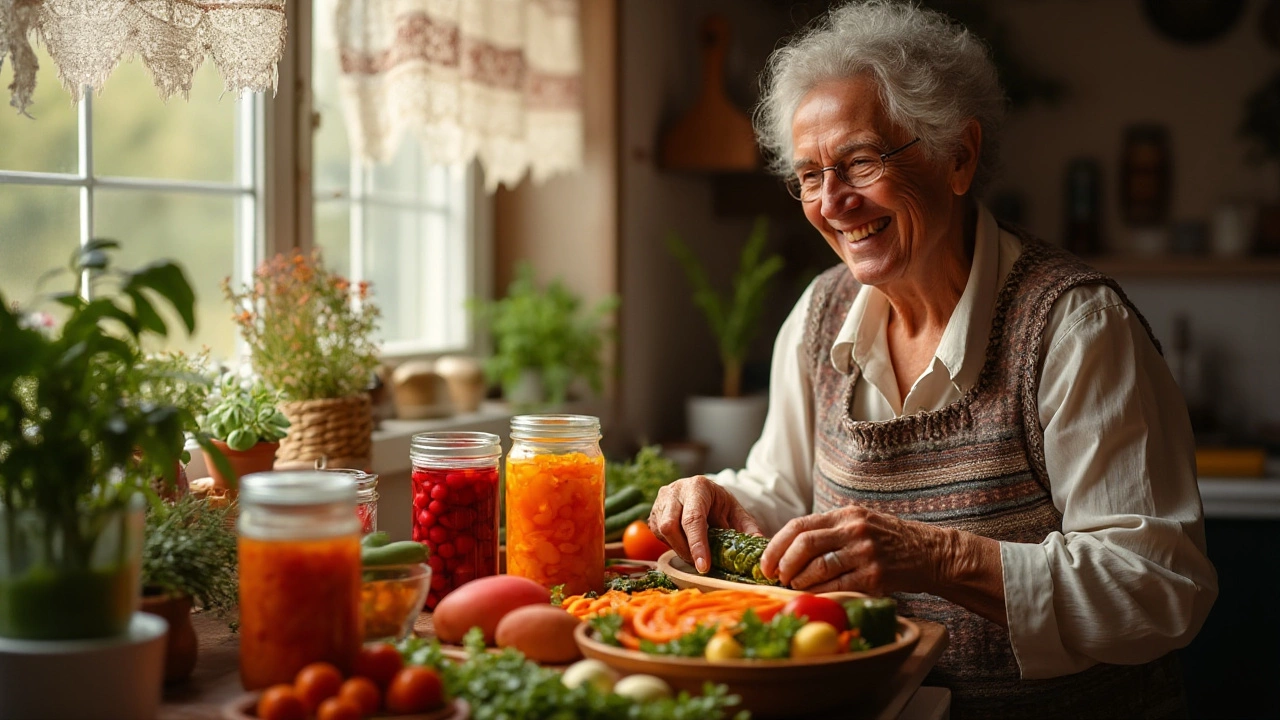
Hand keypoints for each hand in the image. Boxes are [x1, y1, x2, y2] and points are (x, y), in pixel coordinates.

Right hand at [649, 475, 762, 573]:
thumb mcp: (735, 511)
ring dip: (678, 549)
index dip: (697, 544)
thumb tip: (760, 544)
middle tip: (701, 565)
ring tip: (695, 555)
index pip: (693, 518)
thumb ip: (747, 527)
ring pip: (661, 531)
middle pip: (670, 525)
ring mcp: (660, 502)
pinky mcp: (652, 514)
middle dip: (685, 550)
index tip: (704, 566)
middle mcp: (675, 491)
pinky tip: (685, 545)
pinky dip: (672, 545)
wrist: (700, 491)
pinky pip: (657, 536)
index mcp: (697, 487)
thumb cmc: (718, 503)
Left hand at [760, 505, 945, 594]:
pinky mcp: (876, 577)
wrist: (931, 553)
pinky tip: (815, 595)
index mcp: (845, 515)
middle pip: (804, 545)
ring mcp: (865, 553)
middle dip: (783, 564)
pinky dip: (821, 593)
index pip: (799, 525)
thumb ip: (829, 530)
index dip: (776, 545)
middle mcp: (854, 530)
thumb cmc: (889, 541)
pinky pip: (838, 587)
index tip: (766, 562)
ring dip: (800, 581)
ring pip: (818, 568)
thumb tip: (788, 548)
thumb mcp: (860, 523)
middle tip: (777, 577)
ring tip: (794, 586)